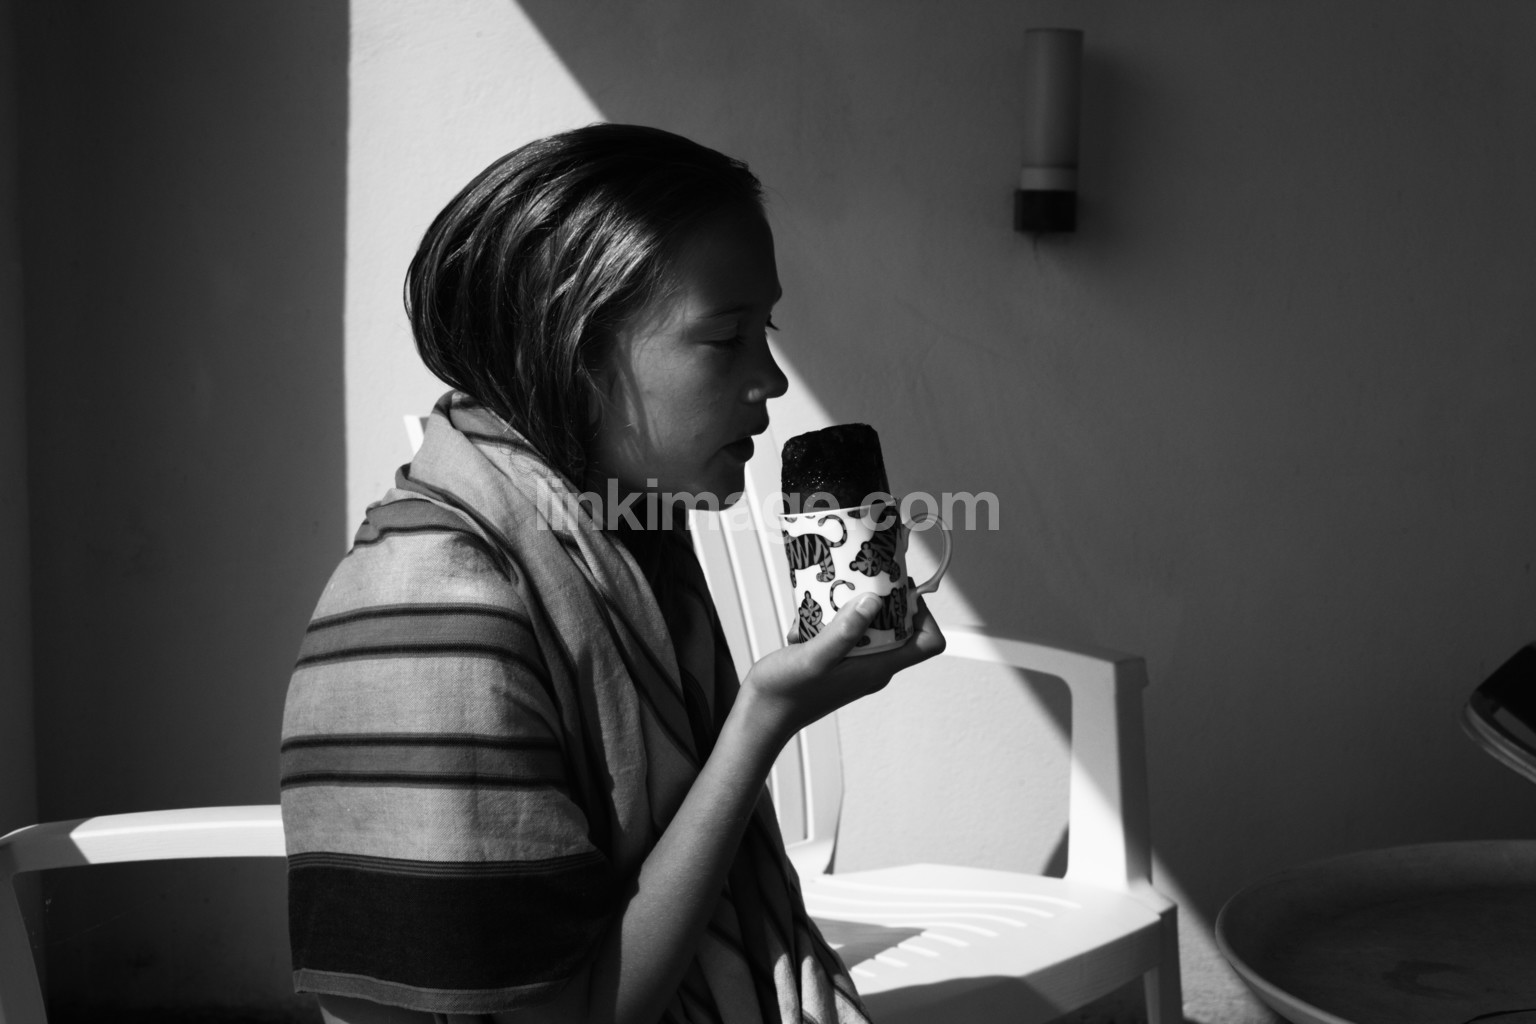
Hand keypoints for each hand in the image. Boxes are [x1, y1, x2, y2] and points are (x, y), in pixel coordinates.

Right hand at [739, 592, 945, 747]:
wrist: (761, 715)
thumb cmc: (785, 692)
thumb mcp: (814, 656)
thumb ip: (844, 631)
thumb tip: (874, 601)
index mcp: (877, 668)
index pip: (928, 643)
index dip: (924, 615)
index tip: (901, 591)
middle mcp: (873, 667)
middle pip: (901, 628)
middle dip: (883, 601)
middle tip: (859, 581)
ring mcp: (856, 665)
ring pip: (870, 627)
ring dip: (850, 610)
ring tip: (823, 604)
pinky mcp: (838, 662)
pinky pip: (847, 634)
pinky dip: (830, 621)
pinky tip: (805, 624)